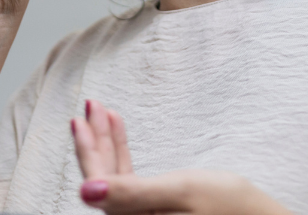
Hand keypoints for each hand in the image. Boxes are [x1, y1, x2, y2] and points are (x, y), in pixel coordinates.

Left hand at [72, 100, 293, 214]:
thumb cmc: (229, 207)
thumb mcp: (179, 191)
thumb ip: (131, 192)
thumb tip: (85, 192)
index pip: (98, 186)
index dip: (87, 152)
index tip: (79, 119)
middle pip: (104, 178)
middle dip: (96, 140)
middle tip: (91, 104)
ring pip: (116, 174)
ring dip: (109, 141)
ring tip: (104, 110)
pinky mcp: (154, 210)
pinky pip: (131, 178)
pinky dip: (124, 151)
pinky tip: (120, 128)